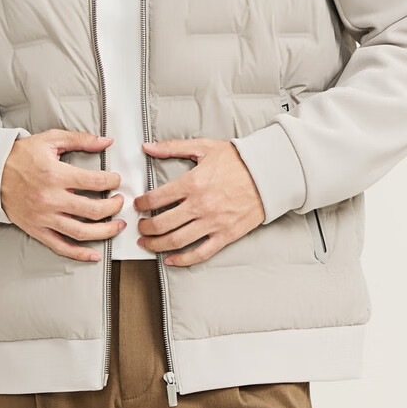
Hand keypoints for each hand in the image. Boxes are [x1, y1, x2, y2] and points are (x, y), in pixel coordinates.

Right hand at [0, 130, 124, 261]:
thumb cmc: (21, 156)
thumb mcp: (50, 139)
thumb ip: (80, 139)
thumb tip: (106, 141)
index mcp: (56, 175)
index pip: (95, 182)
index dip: (112, 181)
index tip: (116, 180)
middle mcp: (51, 199)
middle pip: (93, 210)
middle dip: (113, 207)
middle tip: (120, 202)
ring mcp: (44, 217)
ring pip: (81, 232)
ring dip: (105, 231)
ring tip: (117, 226)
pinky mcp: (37, 230)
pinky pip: (61, 247)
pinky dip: (79, 254)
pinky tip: (94, 255)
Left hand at [134, 137, 264, 266]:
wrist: (268, 174)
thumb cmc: (237, 160)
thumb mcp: (204, 147)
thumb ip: (173, 147)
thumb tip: (148, 147)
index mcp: (192, 183)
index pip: (156, 198)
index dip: (142, 204)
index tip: (138, 205)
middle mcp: (200, 206)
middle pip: (162, 223)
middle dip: (145, 227)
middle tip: (140, 227)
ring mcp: (213, 223)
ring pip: (176, 241)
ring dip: (157, 245)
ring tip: (147, 244)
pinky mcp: (225, 235)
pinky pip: (201, 253)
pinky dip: (183, 260)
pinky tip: (171, 259)